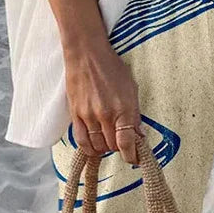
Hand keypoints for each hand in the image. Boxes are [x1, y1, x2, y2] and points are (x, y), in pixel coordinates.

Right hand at [64, 40, 144, 163]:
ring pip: (97, 146)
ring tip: (109, 142)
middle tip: (122, 143)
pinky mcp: (75, 114)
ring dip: (105, 148)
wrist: (86, 54)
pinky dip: (89, 148)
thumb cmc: (111, 67)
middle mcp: (105, 115)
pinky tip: (94, 147)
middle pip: (112, 146)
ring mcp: (88, 115)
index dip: (132, 155)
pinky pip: (81, 140)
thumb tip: (139, 135)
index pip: (127, 142)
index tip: (135, 158)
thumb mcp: (131, 88)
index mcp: (122, 108)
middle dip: (120, 149)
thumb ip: (135, 114)